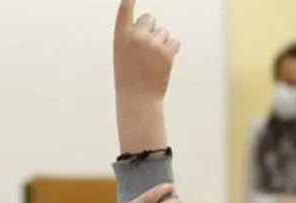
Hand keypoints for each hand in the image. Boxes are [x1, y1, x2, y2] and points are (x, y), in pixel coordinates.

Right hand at [113, 0, 179, 152]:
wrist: (138, 100)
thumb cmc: (129, 79)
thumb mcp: (122, 56)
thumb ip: (132, 39)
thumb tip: (150, 29)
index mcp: (121, 38)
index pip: (125, 12)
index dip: (129, 0)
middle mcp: (136, 37)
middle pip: (149, 18)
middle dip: (151, 29)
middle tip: (147, 49)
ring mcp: (151, 43)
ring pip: (163, 32)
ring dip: (161, 43)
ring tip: (153, 62)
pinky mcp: (166, 52)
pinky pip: (174, 42)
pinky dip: (171, 51)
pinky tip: (163, 64)